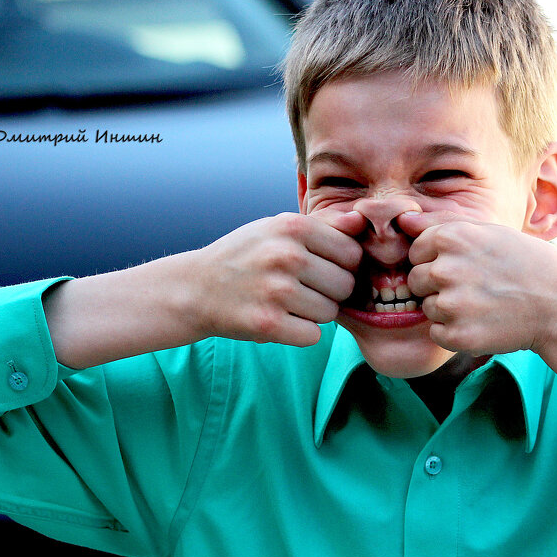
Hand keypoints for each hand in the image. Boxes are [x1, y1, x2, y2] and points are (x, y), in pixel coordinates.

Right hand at [189, 209, 364, 345]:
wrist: (195, 288)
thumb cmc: (247, 256)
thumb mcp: (279, 229)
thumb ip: (325, 226)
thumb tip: (361, 221)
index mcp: (293, 226)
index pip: (352, 254)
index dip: (340, 266)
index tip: (317, 268)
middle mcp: (286, 255)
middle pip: (345, 286)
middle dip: (329, 292)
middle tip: (299, 288)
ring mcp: (276, 290)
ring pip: (330, 313)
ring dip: (314, 314)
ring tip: (286, 302)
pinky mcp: (268, 324)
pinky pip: (313, 336)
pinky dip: (300, 333)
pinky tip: (279, 319)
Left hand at [398, 211, 556, 355]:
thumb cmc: (525, 262)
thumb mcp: (488, 231)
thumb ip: (441, 224)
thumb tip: (402, 220)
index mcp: (450, 237)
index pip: (416, 250)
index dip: (438, 258)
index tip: (467, 264)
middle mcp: (445, 269)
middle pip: (416, 280)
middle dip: (438, 284)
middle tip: (476, 287)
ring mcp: (451, 305)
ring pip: (427, 308)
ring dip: (448, 309)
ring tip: (483, 304)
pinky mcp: (459, 336)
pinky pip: (437, 333)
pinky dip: (455, 332)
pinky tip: (482, 322)